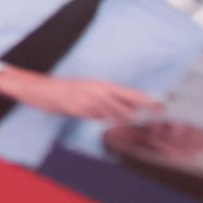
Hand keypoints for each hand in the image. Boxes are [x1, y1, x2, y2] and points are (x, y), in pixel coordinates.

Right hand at [0, 68, 160, 124]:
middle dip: (129, 116)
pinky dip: (95, 117)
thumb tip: (119, 113)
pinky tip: (87, 112)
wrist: (41, 89)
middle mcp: (98, 91)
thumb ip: (103, 101)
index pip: (130, 93)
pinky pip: (94, 117)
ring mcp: (88, 100)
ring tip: (107, 115)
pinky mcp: (78, 108)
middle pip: (124, 108)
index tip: (160, 107)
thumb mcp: (87, 91)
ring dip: (113, 118)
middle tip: (133, 118)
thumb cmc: (65, 90)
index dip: (146, 101)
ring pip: (110, 114)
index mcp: (102, 84)